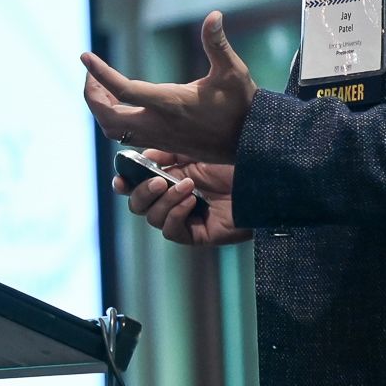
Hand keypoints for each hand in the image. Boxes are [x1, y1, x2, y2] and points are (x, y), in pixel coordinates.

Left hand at [82, 11, 257, 163]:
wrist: (251, 143)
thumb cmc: (242, 106)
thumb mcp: (232, 71)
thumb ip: (217, 44)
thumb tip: (214, 15)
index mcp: (170, 103)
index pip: (124, 90)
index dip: (100, 74)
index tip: (85, 57)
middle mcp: (159, 124)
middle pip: (108, 117)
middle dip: (92, 94)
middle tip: (90, 74)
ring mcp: (158, 137)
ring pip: (113, 130)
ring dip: (100, 109)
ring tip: (100, 87)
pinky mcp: (161, 145)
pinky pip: (124, 136)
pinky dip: (112, 119)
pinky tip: (118, 103)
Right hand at [111, 150, 251, 246]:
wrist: (265, 178)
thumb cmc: (237, 161)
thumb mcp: (197, 151)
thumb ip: (167, 153)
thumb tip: (141, 156)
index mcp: (171, 179)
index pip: (136, 185)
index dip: (124, 183)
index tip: (120, 179)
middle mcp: (174, 200)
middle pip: (138, 205)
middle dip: (142, 193)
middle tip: (158, 181)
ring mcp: (186, 218)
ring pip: (153, 219)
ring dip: (165, 201)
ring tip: (187, 186)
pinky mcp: (198, 234)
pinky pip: (172, 232)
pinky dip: (175, 215)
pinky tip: (190, 201)